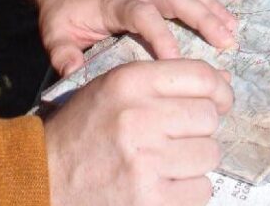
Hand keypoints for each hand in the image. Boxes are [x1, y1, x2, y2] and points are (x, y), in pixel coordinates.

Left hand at [34, 0, 238, 76]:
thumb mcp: (55, 35)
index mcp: (113, 3)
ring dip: (211, 3)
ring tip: (233, 27)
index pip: (142, 14)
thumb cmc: (64, 14)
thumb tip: (74, 75)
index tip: (177, 61)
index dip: (160, 35)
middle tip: (226, 43)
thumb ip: (64, 55)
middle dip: (202, 17)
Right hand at [44, 58, 232, 205]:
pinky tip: (165, 182)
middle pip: (208, 116)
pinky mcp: (150, 200)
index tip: (220, 100)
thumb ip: (164, 81)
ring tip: (170, 160)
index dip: (219, 89)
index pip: (199, 76)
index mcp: (129, 82)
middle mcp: (138, 117)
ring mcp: (145, 162)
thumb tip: (223, 83)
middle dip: (201, 127)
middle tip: (182, 135)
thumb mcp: (114, 88)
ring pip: (209, 154)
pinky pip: (200, 190)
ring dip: (196, 159)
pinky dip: (189, 189)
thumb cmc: (84, 128)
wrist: (47, 176)